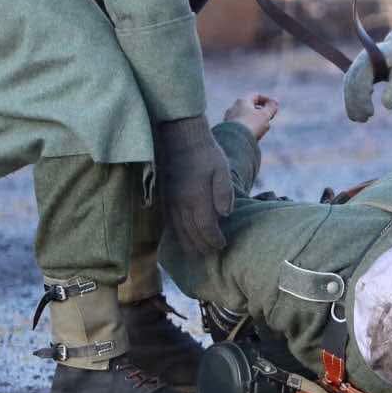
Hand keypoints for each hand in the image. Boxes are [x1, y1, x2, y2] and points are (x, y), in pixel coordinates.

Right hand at [153, 116, 234, 254]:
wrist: (181, 139)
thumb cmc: (206, 154)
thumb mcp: (222, 170)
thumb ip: (224, 193)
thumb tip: (225, 215)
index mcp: (196, 197)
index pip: (205, 228)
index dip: (214, 240)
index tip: (222, 245)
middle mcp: (181, 203)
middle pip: (191, 233)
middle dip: (202, 246)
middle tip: (212, 253)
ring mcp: (171, 202)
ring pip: (178, 230)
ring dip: (188, 244)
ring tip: (198, 253)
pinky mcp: (165, 198)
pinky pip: (170, 222)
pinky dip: (177, 234)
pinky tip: (182, 238)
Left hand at [224, 94, 279, 141]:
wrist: (234, 141)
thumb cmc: (251, 125)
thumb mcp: (265, 115)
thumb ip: (271, 107)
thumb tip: (274, 102)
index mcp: (242, 101)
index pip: (256, 96)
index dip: (267, 100)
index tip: (273, 107)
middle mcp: (233, 108)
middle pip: (250, 107)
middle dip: (261, 113)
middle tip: (268, 119)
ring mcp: (228, 119)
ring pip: (245, 118)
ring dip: (255, 122)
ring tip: (261, 131)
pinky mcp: (227, 130)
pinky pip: (239, 127)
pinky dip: (247, 129)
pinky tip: (252, 137)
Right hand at [343, 15, 391, 121]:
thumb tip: (387, 106)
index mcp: (371, 58)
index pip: (360, 79)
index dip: (362, 98)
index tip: (371, 113)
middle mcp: (361, 60)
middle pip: (351, 83)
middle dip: (354, 103)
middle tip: (364, 119)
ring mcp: (358, 65)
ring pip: (348, 85)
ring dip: (351, 103)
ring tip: (361, 119)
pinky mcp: (359, 71)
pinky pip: (351, 86)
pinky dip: (353, 99)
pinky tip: (363, 109)